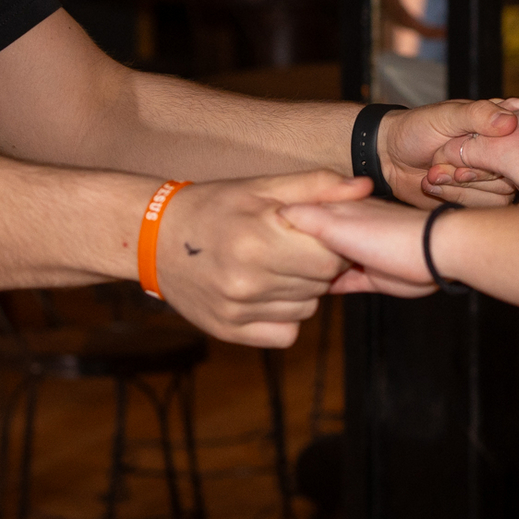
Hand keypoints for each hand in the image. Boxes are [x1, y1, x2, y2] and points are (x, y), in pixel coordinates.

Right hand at [151, 168, 374, 346]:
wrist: (154, 238)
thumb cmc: (214, 206)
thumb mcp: (262, 187)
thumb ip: (316, 187)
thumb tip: (365, 188)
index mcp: (258, 239)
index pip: (330, 255)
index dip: (332, 243)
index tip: (315, 233)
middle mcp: (247, 280)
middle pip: (321, 283)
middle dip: (319, 265)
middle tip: (295, 248)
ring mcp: (238, 310)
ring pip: (307, 308)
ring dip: (302, 289)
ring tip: (277, 266)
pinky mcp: (230, 331)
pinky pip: (286, 332)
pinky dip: (284, 315)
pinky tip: (266, 291)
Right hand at [278, 196, 436, 297]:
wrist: (433, 255)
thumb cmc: (388, 234)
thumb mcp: (338, 222)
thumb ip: (308, 216)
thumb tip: (276, 210)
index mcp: (333, 211)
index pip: (295, 220)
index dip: (278, 230)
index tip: (259, 238)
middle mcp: (341, 231)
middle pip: (305, 247)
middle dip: (291, 256)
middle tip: (270, 267)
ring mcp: (353, 255)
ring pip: (319, 268)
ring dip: (307, 276)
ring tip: (284, 284)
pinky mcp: (365, 278)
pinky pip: (337, 285)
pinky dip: (324, 290)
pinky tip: (306, 298)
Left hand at [379, 99, 518, 206]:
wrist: (388, 158)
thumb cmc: (414, 129)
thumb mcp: (445, 115)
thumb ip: (477, 115)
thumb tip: (509, 122)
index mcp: (500, 126)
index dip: (491, 152)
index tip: (462, 148)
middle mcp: (501, 153)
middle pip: (511, 173)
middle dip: (471, 171)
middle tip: (438, 162)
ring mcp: (492, 178)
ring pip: (500, 195)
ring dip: (461, 186)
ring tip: (433, 173)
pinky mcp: (479, 199)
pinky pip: (484, 209)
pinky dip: (456, 198)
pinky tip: (435, 185)